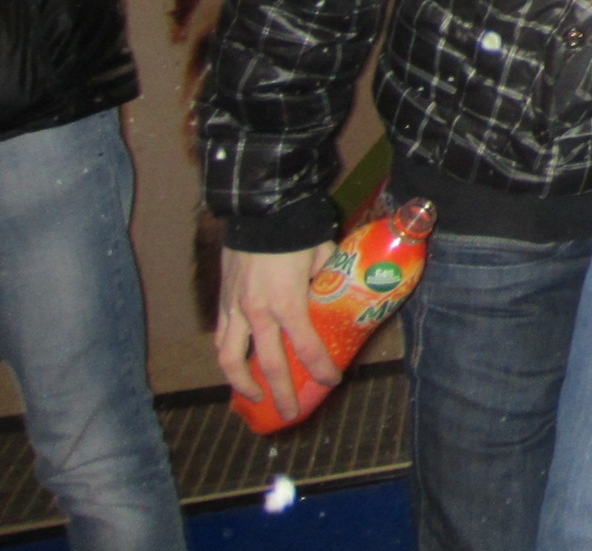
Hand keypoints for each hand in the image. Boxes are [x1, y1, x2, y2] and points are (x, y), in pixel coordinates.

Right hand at [217, 243, 341, 420]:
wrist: (260, 210)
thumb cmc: (297, 232)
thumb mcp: (325, 256)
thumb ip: (330, 280)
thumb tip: (340, 295)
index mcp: (287, 304)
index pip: (307, 348)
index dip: (319, 368)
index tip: (331, 382)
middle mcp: (257, 313)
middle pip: (268, 364)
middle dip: (281, 392)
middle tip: (290, 412)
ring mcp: (234, 309)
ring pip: (230, 358)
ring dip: (243, 382)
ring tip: (255, 396)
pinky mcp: (222, 301)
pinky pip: (221, 338)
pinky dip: (228, 356)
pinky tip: (237, 363)